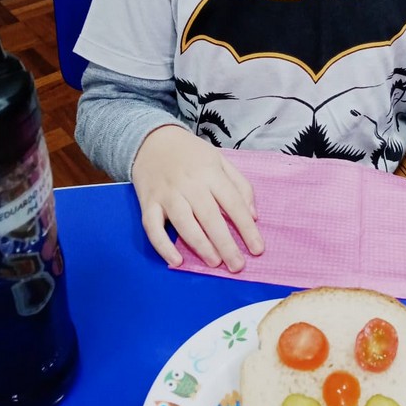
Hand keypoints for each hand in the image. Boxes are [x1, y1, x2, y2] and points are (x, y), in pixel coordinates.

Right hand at [131, 126, 264, 271]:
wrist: (151, 140)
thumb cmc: (191, 154)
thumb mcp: (220, 160)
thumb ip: (240, 185)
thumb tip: (252, 215)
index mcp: (211, 173)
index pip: (233, 203)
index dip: (247, 228)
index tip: (257, 249)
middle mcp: (189, 184)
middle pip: (210, 217)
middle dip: (226, 244)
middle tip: (237, 266)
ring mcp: (167, 194)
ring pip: (184, 224)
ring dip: (200, 246)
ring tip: (215, 263)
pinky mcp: (148, 203)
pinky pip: (153, 228)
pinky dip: (163, 246)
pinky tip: (176, 261)